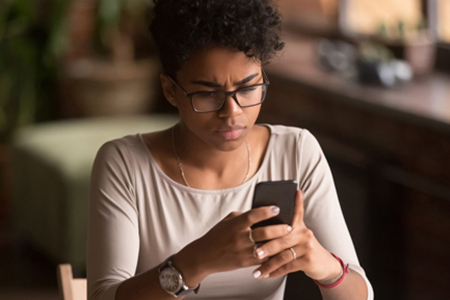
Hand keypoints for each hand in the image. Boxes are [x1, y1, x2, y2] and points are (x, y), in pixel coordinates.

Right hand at [173, 205, 291, 285]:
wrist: (204, 256)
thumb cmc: (216, 236)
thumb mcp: (227, 221)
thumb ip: (243, 216)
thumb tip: (260, 212)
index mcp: (235, 224)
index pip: (253, 215)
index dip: (266, 211)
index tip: (277, 208)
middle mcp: (239, 237)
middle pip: (264, 232)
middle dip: (279, 229)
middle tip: (289, 226)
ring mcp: (242, 251)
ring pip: (266, 247)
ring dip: (278, 244)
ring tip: (288, 240)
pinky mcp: (244, 263)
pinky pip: (262, 260)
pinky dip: (272, 256)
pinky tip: (280, 253)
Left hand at [251, 190, 341, 282]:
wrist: (323, 264)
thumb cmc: (302, 248)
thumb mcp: (297, 236)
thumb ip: (283, 230)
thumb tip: (260, 225)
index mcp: (299, 225)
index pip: (297, 211)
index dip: (296, 201)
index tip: (295, 191)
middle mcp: (304, 233)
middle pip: (282, 238)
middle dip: (266, 247)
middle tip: (254, 252)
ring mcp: (307, 246)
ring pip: (283, 255)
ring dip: (268, 264)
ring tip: (257, 270)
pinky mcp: (308, 260)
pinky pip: (288, 266)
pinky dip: (276, 272)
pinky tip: (267, 275)